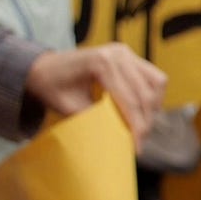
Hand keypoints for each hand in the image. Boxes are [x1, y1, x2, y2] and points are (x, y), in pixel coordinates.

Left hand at [25, 43, 166, 150]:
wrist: (44, 68)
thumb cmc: (52, 87)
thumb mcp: (69, 106)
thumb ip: (96, 118)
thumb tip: (122, 136)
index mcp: (101, 62)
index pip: (129, 98)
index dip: (136, 125)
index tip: (137, 147)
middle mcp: (118, 53)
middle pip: (145, 93)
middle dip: (146, 120)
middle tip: (140, 140)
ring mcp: (126, 52)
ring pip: (157, 83)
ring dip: (153, 107)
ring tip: (142, 125)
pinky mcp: (130, 56)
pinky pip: (154, 77)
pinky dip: (153, 95)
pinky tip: (143, 110)